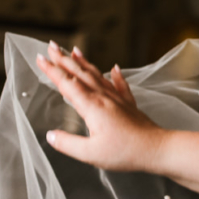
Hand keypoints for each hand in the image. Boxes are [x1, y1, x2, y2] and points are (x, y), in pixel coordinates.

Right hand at [35, 41, 165, 171]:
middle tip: (51, 45)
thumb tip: (50, 136)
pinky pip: (120, 85)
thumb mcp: (90, 153)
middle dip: (63, 59)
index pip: (67, 84)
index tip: (40, 58)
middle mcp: (105, 98)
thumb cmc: (126, 152)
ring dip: (84, 62)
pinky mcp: (130, 105)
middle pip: (81, 74)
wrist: (157, 149)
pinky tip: (115, 68)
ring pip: (98, 76)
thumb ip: (68, 144)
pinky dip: (116, 75)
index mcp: (92, 107)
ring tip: (74, 50)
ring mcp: (118, 100)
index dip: (52, 71)